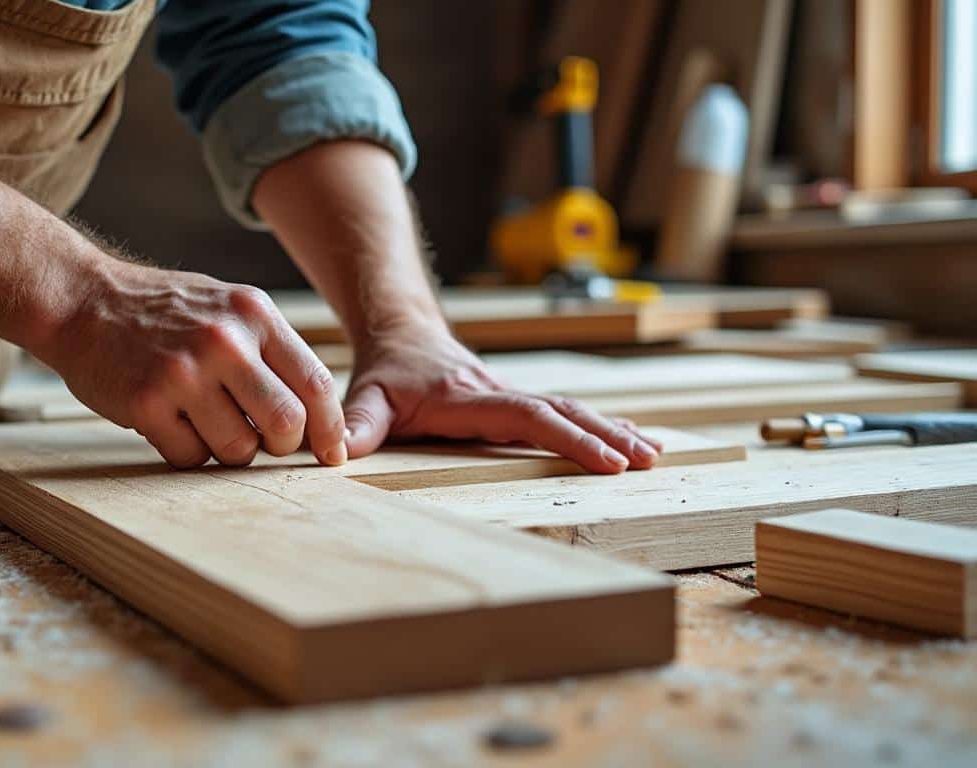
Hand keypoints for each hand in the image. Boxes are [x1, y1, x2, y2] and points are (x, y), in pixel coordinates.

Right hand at [47, 261, 346, 468]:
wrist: (83, 301)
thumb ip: (272, 351)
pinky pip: (191, 457)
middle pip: (286, 425)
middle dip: (280, 446)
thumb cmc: (165, 313)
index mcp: (254, 314)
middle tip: (259, 439)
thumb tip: (318, 417)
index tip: (331, 455)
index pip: (315, 384)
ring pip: (240, 448)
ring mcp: (184, 372)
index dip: (330, 429)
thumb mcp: (228, 308)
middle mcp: (225, 340)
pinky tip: (170, 422)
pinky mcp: (147, 402)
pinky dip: (186, 452)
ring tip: (204, 422)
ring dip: (228, 450)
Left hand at [342, 322, 662, 472]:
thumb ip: (356, 423)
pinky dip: (599, 426)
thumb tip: (337, 454)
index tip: (607, 460)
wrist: (401, 334)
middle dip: (605, 435)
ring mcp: (511, 396)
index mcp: (469, 397)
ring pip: (570, 408)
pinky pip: (563, 412)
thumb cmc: (386, 371)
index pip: (528, 416)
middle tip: (647, 461)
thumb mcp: (366, 397)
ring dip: (612, 430)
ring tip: (654, 453)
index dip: (568, 438)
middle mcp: (498, 393)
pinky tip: (629, 440)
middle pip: (563, 410)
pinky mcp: (515, 401)